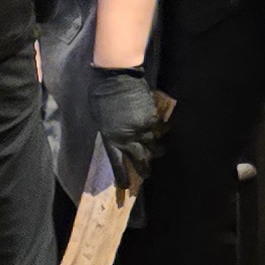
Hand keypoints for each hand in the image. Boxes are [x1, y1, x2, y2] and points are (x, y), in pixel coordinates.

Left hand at [88, 63, 163, 189]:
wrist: (115, 77)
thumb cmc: (101, 95)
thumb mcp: (100, 118)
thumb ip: (110, 131)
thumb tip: (120, 138)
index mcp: (110, 138)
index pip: (117, 164)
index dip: (122, 177)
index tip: (124, 188)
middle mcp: (127, 137)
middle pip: (140, 159)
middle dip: (144, 169)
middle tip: (147, 175)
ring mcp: (141, 128)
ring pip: (153, 146)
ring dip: (156, 151)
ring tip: (159, 152)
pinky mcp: (151, 118)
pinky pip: (158, 129)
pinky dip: (161, 131)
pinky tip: (164, 131)